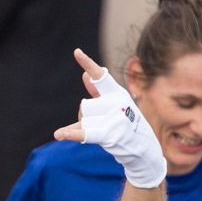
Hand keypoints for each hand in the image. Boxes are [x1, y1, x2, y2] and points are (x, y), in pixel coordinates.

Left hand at [54, 48, 166, 188]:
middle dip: (87, 118)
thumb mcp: (113, 104)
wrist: (142, 148)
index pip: (100, 76)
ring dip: (88, 129)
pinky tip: (59, 134)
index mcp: (116, 92)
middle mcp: (117, 101)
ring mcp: (114, 117)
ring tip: (106, 132)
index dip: (87, 63)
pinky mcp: (110, 134)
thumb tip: (85, 75)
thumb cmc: (123, 123)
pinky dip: (71, 134)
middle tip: (104, 124)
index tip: (76, 52)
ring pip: (84, 120)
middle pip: (84, 107)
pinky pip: (85, 133)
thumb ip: (97, 91)